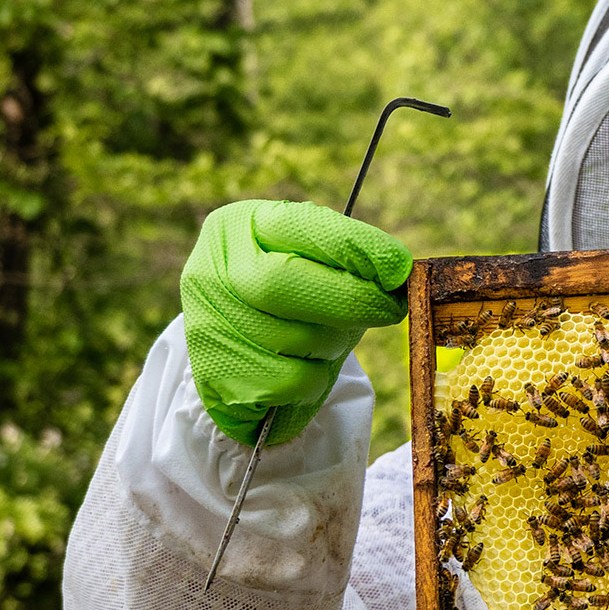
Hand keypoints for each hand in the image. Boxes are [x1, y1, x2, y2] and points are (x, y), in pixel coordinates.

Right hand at [181, 201, 412, 446]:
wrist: (237, 356)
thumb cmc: (289, 301)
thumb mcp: (310, 264)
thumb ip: (347, 263)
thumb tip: (401, 275)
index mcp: (238, 227)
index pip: (301, 228)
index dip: (358, 248)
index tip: (400, 268)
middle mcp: (211, 271)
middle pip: (283, 283)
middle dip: (350, 299)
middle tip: (389, 309)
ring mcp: (207, 324)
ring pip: (294, 337)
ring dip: (334, 344)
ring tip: (331, 340)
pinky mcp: (216, 376)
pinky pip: (290, 382)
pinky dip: (316, 380)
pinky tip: (307, 370)